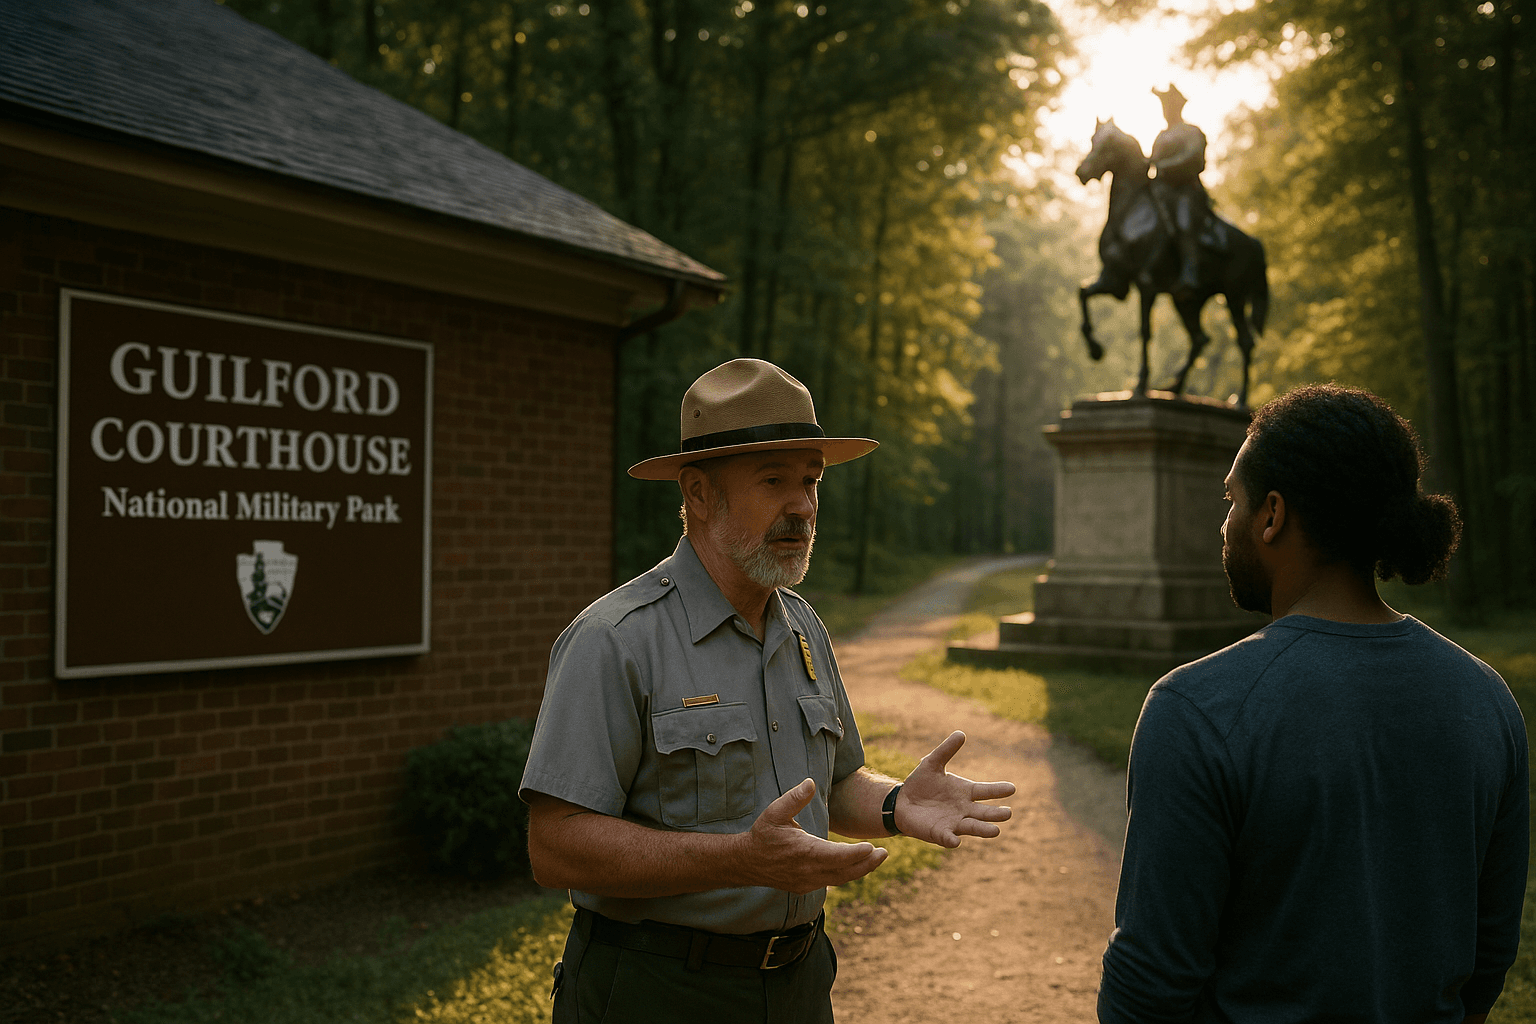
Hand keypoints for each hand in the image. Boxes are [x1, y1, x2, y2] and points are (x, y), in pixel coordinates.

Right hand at [743, 779, 887, 894]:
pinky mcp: (805, 887)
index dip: (856, 854)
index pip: (837, 856)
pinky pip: (831, 882)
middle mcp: (809, 871)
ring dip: (860, 870)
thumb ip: (794, 798)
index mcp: (804, 852)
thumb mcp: (775, 812)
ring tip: (876, 859)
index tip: (872, 847)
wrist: (746, 862)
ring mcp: (808, 882)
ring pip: (840, 879)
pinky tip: (856, 866)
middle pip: (845, 872)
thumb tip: (810, 782)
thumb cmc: (762, 834)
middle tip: (884, 853)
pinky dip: (845, 875)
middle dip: (867, 864)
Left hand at [897, 731, 1013, 847]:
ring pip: (972, 827)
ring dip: (983, 830)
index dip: (998, 790)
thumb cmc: (921, 783)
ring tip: (996, 831)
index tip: (1012, 788)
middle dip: (996, 814)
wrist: (902, 802)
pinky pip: (948, 838)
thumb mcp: (932, 763)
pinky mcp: (940, 833)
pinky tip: (956, 841)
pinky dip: (952, 840)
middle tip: (1008, 813)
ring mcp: (954, 823)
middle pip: (984, 813)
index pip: (986, 791)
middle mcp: (965, 809)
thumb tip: (961, 733)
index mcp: (966, 792)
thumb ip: (946, 750)